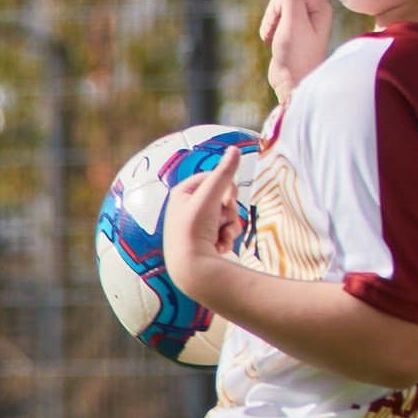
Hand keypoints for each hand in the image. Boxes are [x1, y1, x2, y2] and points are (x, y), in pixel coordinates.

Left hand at [160, 147, 248, 308]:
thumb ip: (224, 173)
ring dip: (230, 226)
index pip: (214, 178)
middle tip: (223, 218)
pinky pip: (224, 233)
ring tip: (221, 236)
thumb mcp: (210, 197)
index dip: (226, 187)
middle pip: (222, 198)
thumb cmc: (194, 230)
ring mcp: (195, 227)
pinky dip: (226, 239)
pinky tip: (220, 248)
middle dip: (229, 210)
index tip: (229, 196)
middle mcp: (186, 209)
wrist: (192, 268)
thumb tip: (235, 149)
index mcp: (181, 194)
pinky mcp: (203, 243)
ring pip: (226, 217)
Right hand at [259, 0, 331, 104]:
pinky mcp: (292, 30)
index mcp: (320, 6)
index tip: (283, 25)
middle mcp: (314, 11)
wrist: (291, 82)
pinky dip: (268, 29)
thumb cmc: (296, 53)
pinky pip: (274, 19)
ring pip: (276, 8)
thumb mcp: (292, 21)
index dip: (281, 6)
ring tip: (274, 40)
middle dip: (274, 15)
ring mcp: (303, 21)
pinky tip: (272, 42)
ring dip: (269, 23)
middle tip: (277, 33)